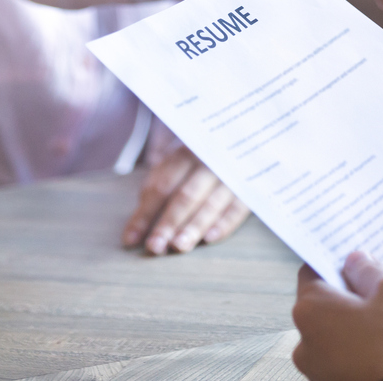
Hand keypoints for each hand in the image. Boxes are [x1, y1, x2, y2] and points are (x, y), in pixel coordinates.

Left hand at [122, 145, 249, 253]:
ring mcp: (232, 173)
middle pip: (185, 196)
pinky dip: (226, 223)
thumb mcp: (178, 160)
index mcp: (186, 151)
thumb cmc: (201, 157)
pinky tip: (210, 238)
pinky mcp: (252, 185)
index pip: (162, 186)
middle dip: (169, 223)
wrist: (244, 134)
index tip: (131, 239)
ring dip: (194, 226)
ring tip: (179, 246)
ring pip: (211, 203)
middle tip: (154, 247)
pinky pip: (239, 207)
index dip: (145, 213)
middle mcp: (209, 161)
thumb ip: (158, 186)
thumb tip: (137, 224)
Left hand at [293, 252, 382, 380]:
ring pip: (335, 334)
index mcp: (311, 310)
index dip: (336, 264)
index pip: (312, 272)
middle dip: (350, 297)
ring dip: (356, 327)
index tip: (357, 263)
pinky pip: (345, 359)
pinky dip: (361, 352)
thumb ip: (369, 270)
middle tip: (382, 295)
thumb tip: (355, 262)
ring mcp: (318, 371)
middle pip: (324, 305)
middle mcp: (305, 342)